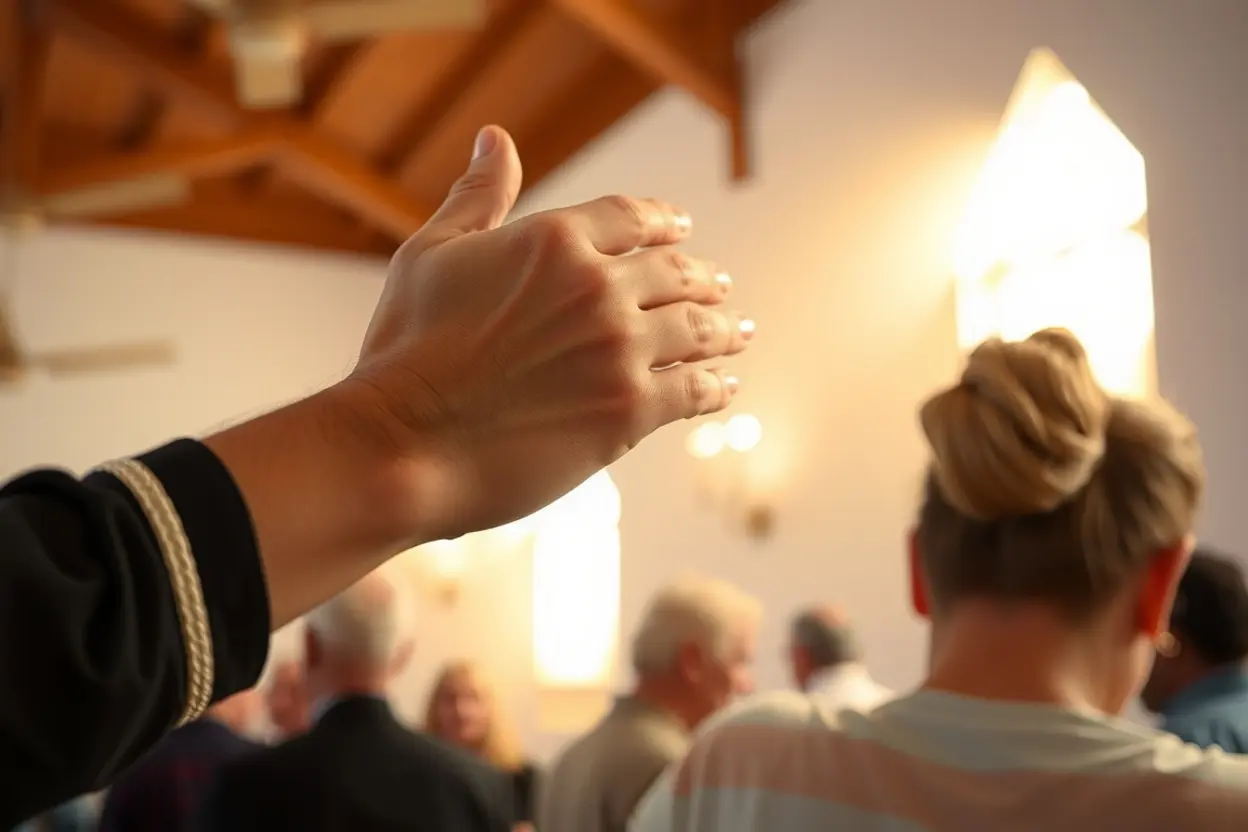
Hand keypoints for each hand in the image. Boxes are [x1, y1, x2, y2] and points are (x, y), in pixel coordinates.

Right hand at [350, 125, 752, 540]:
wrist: (404, 444)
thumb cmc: (404, 351)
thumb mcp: (433, 254)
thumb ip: (478, 197)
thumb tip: (497, 138)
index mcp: (554, 240)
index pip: (633, 218)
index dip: (664, 222)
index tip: (681, 230)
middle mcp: (598, 288)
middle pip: (676, 274)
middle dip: (703, 279)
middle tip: (721, 287)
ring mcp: (620, 351)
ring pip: (697, 330)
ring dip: (724, 330)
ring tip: (738, 333)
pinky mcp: (630, 412)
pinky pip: (695, 390)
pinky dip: (717, 386)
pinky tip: (725, 386)